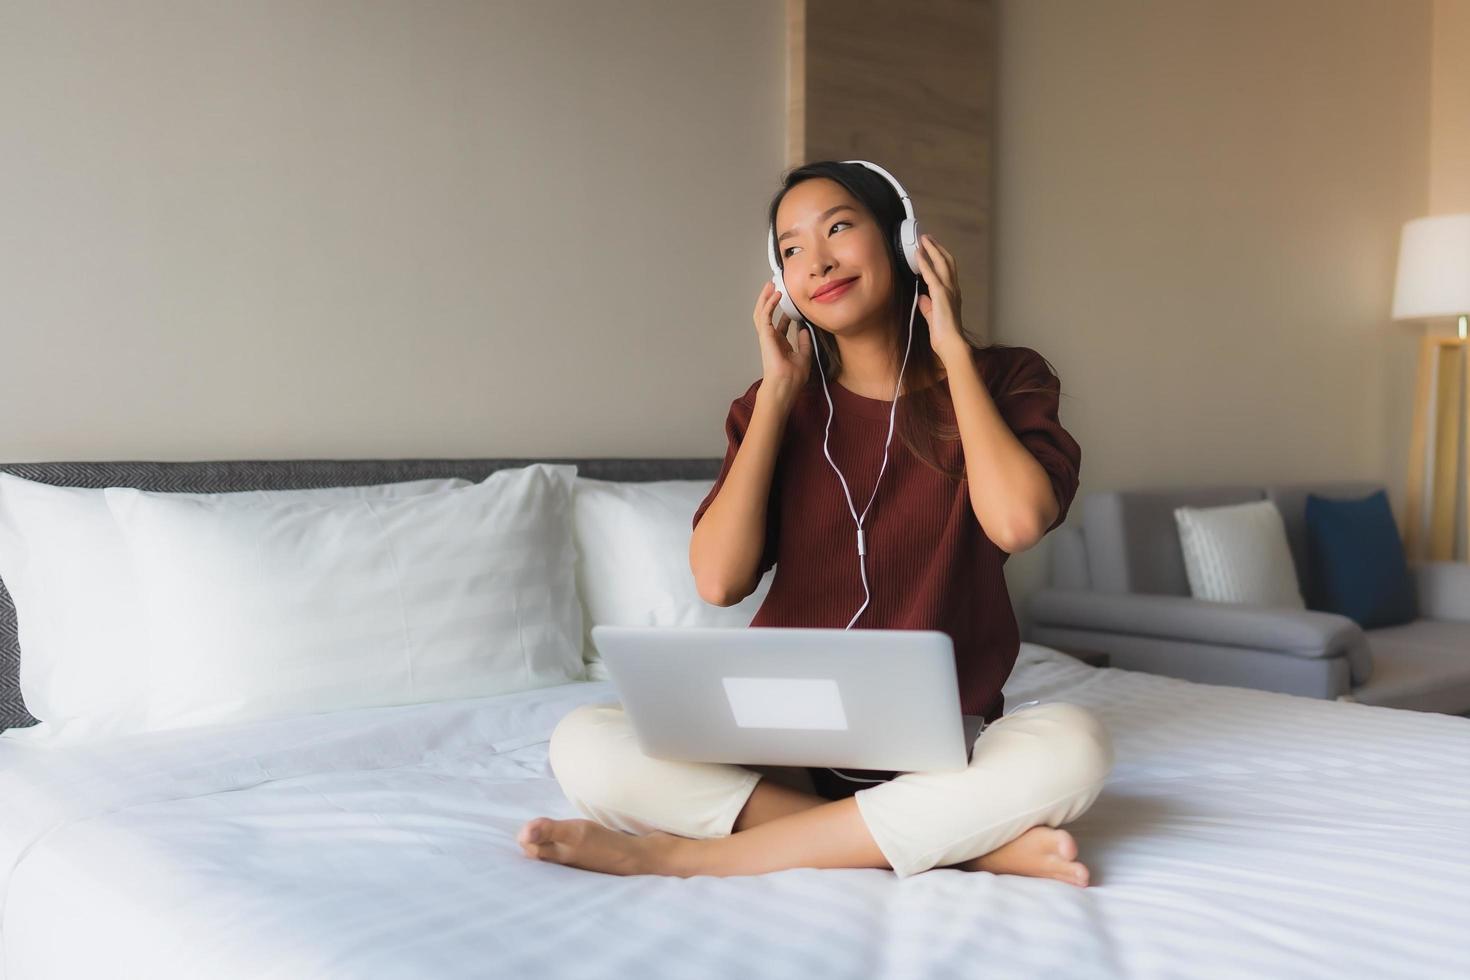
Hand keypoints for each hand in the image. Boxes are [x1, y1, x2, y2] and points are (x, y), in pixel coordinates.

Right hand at [752, 280, 812, 404]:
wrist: (785, 385)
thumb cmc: (792, 377)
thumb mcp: (804, 356)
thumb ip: (804, 343)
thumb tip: (805, 330)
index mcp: (780, 344)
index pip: (780, 325)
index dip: (784, 313)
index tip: (789, 304)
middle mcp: (771, 338)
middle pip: (767, 315)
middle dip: (769, 300)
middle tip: (774, 287)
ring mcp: (767, 336)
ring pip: (761, 312)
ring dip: (765, 298)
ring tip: (770, 285)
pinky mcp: (765, 335)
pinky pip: (765, 315)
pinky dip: (769, 304)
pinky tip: (776, 295)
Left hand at [916, 234, 967, 362]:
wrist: (951, 344)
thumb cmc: (944, 336)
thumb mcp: (934, 319)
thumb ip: (928, 308)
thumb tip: (922, 298)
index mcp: (953, 295)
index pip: (948, 271)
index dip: (940, 258)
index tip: (933, 250)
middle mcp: (953, 289)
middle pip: (947, 262)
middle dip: (937, 248)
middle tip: (928, 238)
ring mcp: (948, 290)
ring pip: (942, 263)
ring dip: (932, 249)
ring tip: (924, 239)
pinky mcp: (940, 294)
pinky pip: (931, 274)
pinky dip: (924, 262)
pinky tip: (918, 254)